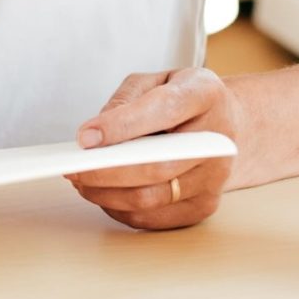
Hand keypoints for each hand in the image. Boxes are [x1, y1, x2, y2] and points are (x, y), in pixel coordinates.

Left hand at [66, 66, 241, 230]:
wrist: (225, 124)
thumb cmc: (182, 99)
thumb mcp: (154, 81)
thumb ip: (125, 101)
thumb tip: (94, 135)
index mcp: (205, 94)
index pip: (163, 111)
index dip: (121, 126)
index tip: (85, 137)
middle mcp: (218, 139)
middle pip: (156, 166)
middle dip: (106, 171)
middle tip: (73, 168)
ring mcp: (214, 178)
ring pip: (151, 198)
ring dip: (107, 194)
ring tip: (82, 182)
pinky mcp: (204, 206)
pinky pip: (153, 218)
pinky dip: (120, 209)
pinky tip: (105, 194)